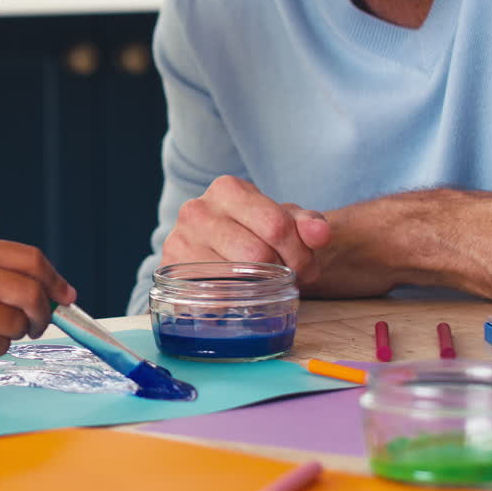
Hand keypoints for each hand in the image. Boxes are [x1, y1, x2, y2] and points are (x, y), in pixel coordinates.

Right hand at [162, 175, 330, 281]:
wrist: (213, 247)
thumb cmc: (254, 231)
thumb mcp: (285, 220)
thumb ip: (308, 224)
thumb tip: (320, 234)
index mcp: (227, 189)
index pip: (276, 226)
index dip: (301, 253)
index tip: (306, 265)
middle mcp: (197, 210)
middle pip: (257, 254)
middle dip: (283, 272)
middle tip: (288, 279)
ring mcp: (179, 241)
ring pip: (235, 278)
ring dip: (260, 289)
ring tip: (266, 286)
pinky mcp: (171, 272)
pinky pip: (212, 296)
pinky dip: (233, 302)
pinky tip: (240, 296)